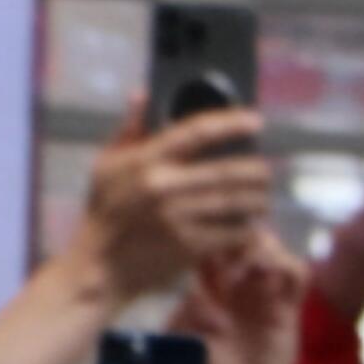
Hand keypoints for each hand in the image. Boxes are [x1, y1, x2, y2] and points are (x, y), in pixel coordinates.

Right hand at [71, 96, 269, 308]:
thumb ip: (128, 130)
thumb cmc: (102, 215)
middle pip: (228, 170)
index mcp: (147, 162)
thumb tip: (142, 94)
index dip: (232, 123)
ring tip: (263, 195)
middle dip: (256, 169)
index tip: (254, 119)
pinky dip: (246, 227)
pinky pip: (231, 233)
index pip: (198, 132)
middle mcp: (165, 188)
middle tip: (265, 169)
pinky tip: (250, 222)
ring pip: (235, 202)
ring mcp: (179, 220)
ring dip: (257, 197)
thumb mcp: (105, 166)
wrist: (98, 269)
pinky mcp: (188, 248)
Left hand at [169, 229, 306, 363]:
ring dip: (258, 248)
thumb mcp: (183, 344)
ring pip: (269, 245)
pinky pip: (297, 273)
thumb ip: (184, 314)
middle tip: (227, 257)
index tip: (202, 258)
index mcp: (209, 291)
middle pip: (241, 237)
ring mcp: (264, 294)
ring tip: (246, 270)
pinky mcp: (289, 308)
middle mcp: (238, 287)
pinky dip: (285, 264)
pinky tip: (267, 273)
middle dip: (234, 238)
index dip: (207, 243)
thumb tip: (194, 289)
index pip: (210, 248)